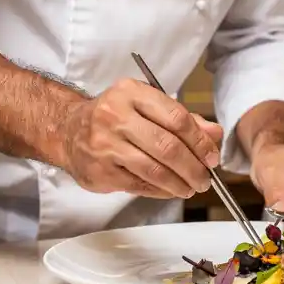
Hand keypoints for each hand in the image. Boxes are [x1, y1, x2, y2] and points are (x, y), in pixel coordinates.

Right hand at [59, 78, 223, 197]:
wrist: (68, 130)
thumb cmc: (116, 116)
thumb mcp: (147, 106)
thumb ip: (184, 119)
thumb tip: (215, 135)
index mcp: (132, 93)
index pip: (177, 118)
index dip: (200, 141)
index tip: (212, 157)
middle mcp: (115, 115)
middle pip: (167, 147)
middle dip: (193, 168)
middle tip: (205, 179)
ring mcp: (105, 144)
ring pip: (154, 170)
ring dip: (179, 183)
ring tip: (191, 188)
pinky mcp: (100, 170)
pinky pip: (139, 185)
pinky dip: (161, 191)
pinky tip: (170, 190)